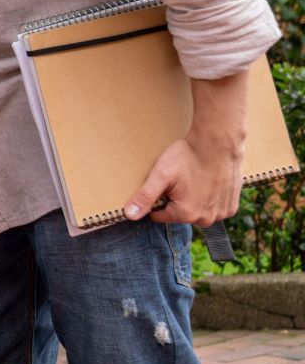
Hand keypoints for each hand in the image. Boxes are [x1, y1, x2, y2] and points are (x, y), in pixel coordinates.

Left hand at [125, 71, 250, 226]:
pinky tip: (208, 183)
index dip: (156, 200)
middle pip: (180, 214)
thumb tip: (130, 215)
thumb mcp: (160, 175)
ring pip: (198, 212)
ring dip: (194, 200)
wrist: (218, 144)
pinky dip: (210, 198)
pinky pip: (215, 208)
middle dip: (176, 200)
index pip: (160, 215)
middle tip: (179, 180)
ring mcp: (221, 213)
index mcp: (185, 214)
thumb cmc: (187, 157)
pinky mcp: (232, 206)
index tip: (162, 184)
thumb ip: (145, 197)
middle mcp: (205, 219)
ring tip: (194, 180)